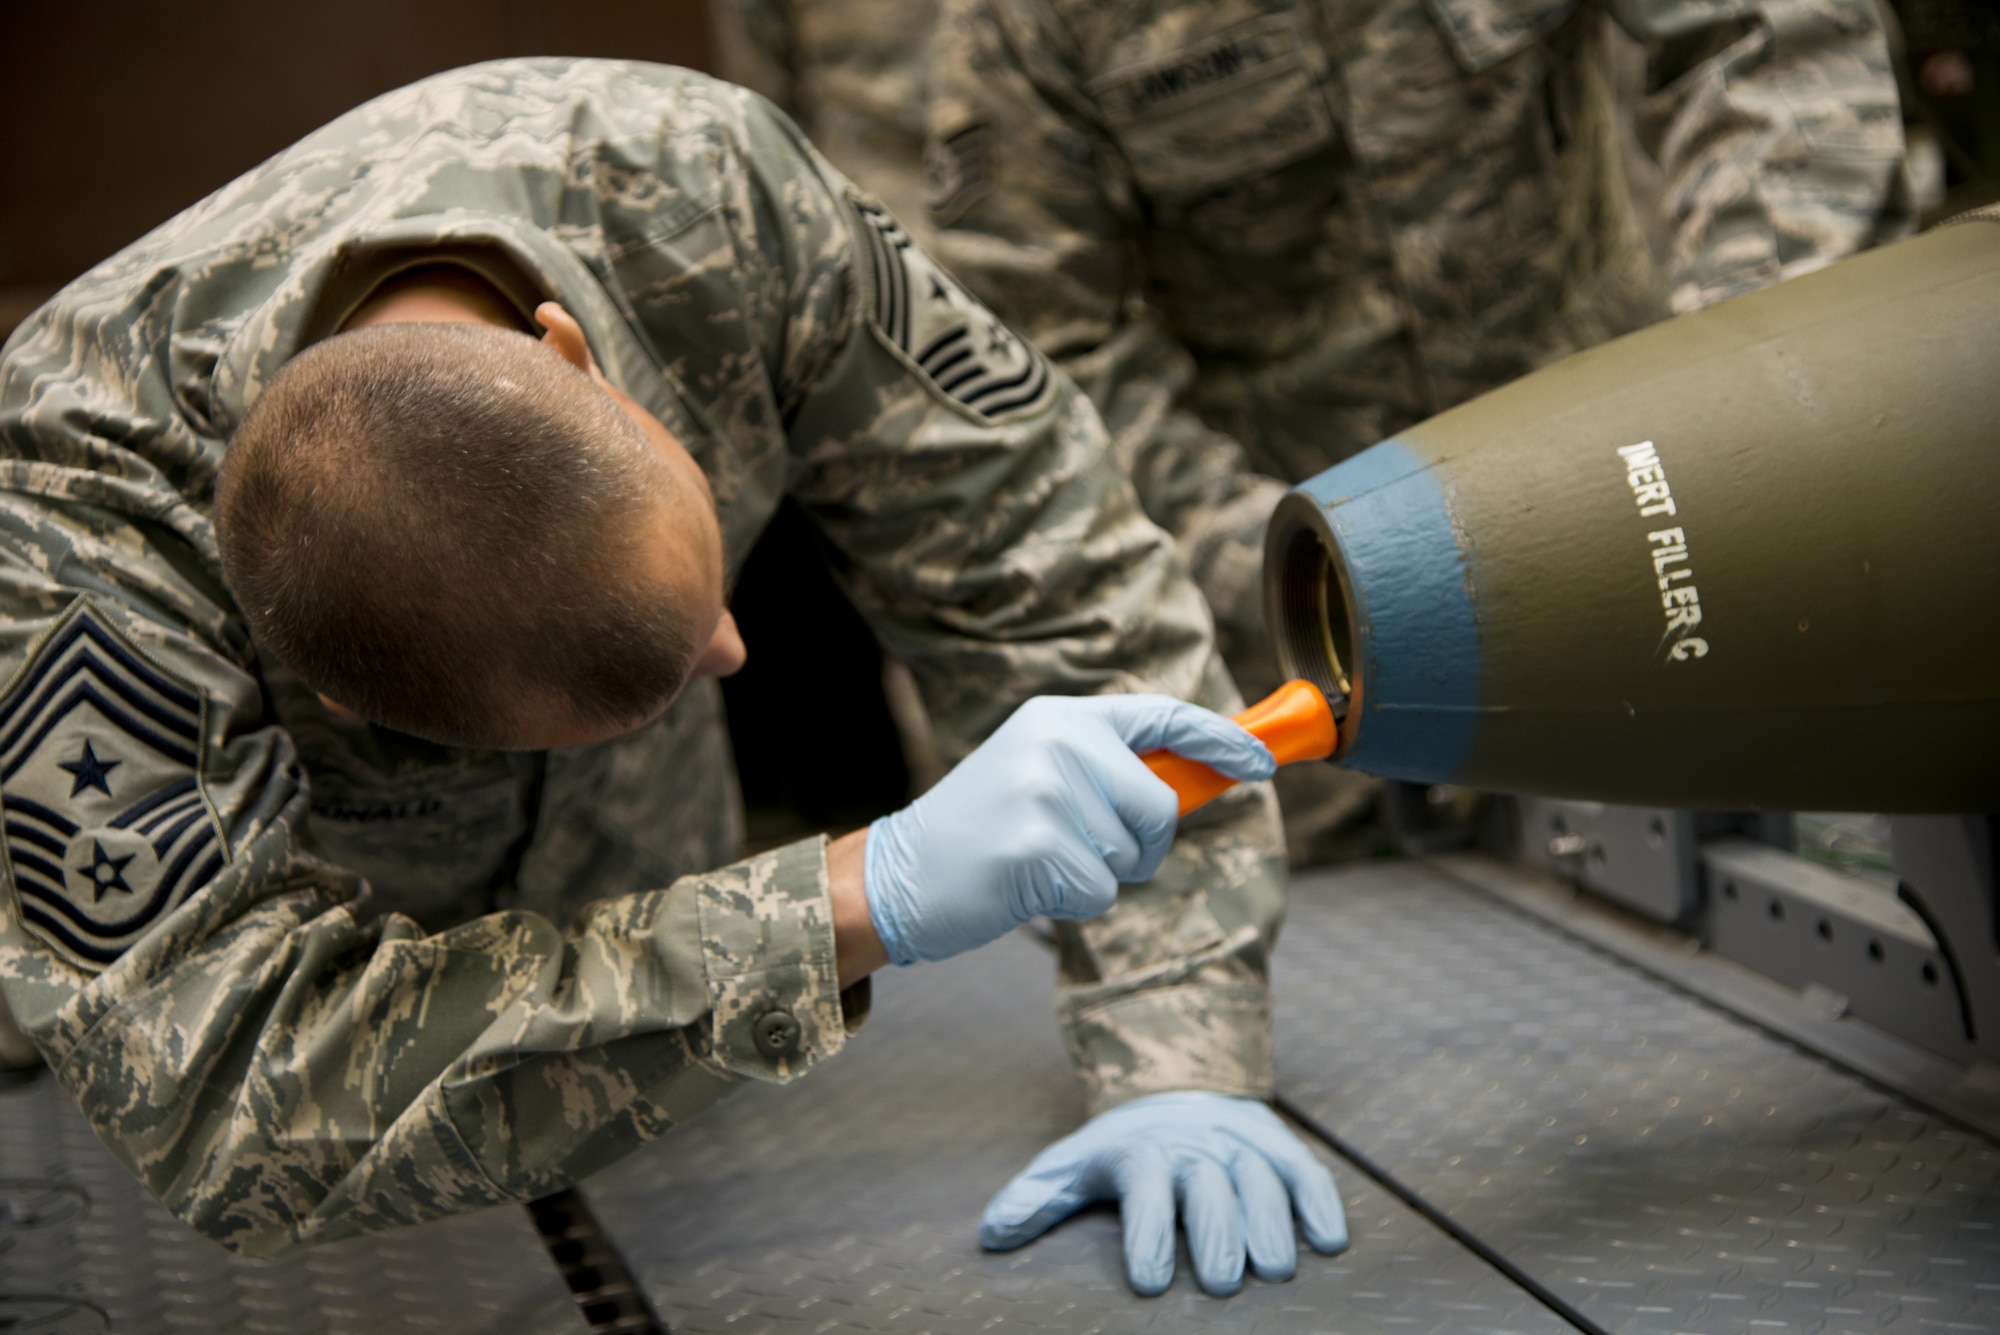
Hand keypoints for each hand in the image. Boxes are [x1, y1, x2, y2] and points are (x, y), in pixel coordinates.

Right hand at [863, 694, 1271, 964]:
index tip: (1264, 762)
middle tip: (1084, 852)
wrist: (901, 874)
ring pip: (1132, 855)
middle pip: (1161, 804)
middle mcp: (1058, 741)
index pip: (1163, 716)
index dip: (1223, 739)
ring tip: (1041, 862)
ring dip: (1099, 875)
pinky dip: (1075, 903)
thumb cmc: (983, 833)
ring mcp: (1047, 791)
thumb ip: (1107, 769)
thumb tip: (1195, 780)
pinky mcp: (1040, 845)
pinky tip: (1028, 886)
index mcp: (1061, 716)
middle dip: (1143, 844)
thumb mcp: (1040, 772)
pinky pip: (1103, 891)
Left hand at [980, 1092, 1348, 1296]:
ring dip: (1271, 1223)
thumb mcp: (1073, 1165)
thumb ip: (1036, 1199)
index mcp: (1143, 1154)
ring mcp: (1242, 1146)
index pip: (1144, 1192)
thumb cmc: (1121, 1150)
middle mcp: (1197, 1148)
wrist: (1177, 1090)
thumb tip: (990, 1234)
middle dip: (1217, 1234)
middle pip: (1210, 1189)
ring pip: (1262, 1181)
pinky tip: (1331, 1240)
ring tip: (1276, 1270)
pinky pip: (1306, 1172)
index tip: (1147, 1282)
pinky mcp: (1280, 1148)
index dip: (1146, 1235)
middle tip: (1222, 1281)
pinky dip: (1320, 1202)